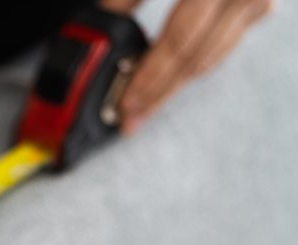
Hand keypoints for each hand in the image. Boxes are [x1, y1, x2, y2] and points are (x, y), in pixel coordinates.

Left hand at [103, 0, 273, 133]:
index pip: (178, 41)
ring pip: (210, 58)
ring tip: (144, 107)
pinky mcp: (260, 7)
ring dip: (174, 85)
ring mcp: (258, 1)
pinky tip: (169, 80)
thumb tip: (99, 24)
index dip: (149, 76)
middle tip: (131, 118)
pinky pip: (220, 47)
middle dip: (159, 92)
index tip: (125, 101)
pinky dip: (192, 64)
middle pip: (194, 58)